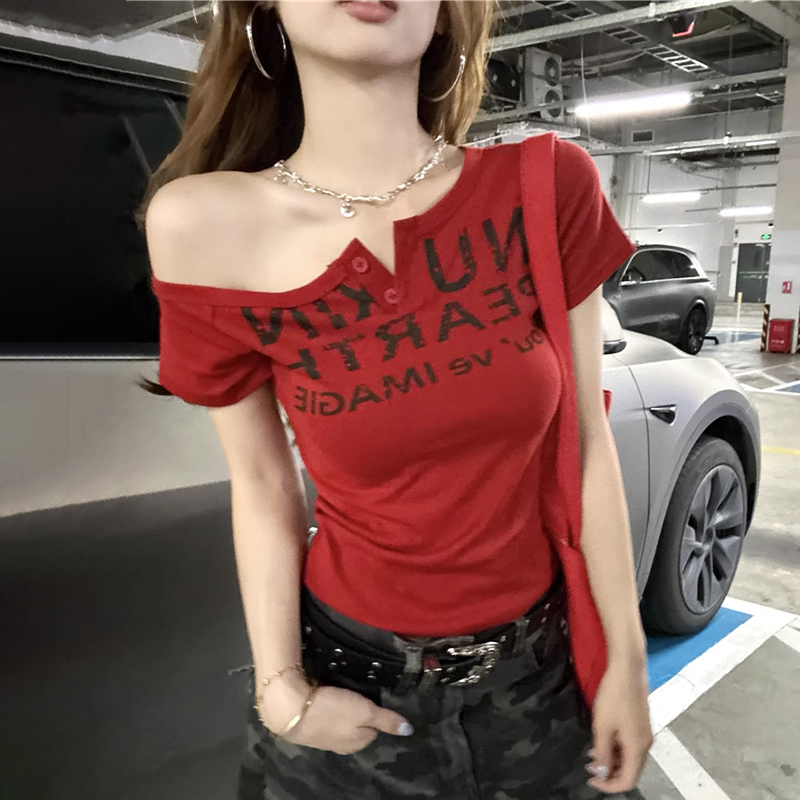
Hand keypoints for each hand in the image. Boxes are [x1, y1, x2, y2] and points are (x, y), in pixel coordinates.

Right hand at [259, 672, 412, 754]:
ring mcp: (326, 740)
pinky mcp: (311, 729)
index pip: (376, 726)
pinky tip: (325, 699)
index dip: (374, 709)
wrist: (291, 709)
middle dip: (359, 711)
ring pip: (343, 722)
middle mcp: (344, 746)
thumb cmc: (333, 709)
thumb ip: (387, 720)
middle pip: (360, 725)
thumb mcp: (365, 711)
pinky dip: (328, 709)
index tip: (369, 696)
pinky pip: (327, 718)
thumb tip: (409, 730)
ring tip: (340, 693)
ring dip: (343, 709)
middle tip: (354, 692)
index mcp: (359, 743)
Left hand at [586, 655, 652, 793]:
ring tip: (592, 755)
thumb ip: (602, 752)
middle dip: (610, 774)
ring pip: (630, 758)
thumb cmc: (614, 696)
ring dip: (612, 761)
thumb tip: (601, 774)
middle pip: (631, 771)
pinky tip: (602, 741)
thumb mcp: (602, 726)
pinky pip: (630, 745)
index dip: (609, 786)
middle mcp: (645, 744)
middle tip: (589, 768)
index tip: (591, 780)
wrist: (628, 669)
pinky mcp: (641, 724)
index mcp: (638, 748)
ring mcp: (644, 733)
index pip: (628, 780)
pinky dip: (616, 749)